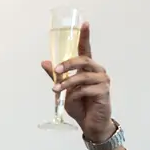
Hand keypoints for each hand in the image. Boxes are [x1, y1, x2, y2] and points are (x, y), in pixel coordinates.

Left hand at [42, 22, 114, 142]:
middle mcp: (97, 71)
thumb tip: (45, 62)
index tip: (84, 24)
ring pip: (83, 76)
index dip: (85, 36)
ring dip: (67, 82)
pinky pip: (87, 89)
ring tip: (56, 90)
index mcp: (88, 69)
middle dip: (68, 64)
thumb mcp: (64, 91)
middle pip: (84, 60)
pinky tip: (72, 99)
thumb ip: (57, 77)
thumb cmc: (80, 106)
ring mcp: (102, 80)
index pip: (86, 49)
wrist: (89, 124)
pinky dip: (76, 94)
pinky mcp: (104, 91)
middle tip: (56, 70)